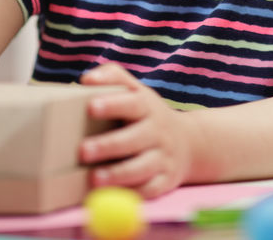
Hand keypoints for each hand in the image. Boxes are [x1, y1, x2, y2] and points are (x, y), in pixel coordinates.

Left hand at [79, 63, 193, 197]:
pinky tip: (112, 195)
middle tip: (83, 150)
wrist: (189, 143)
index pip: (131, 103)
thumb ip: (113, 77)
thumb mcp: (136, 90)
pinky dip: (131, 194)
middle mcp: (157, 132)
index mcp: (147, 106)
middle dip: (109, 145)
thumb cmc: (147, 114)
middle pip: (134, 139)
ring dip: (117, 175)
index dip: (112, 104)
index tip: (91, 106)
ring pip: (142, 168)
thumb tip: (87, 79)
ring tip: (94, 179)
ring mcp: (163, 157)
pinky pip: (149, 190)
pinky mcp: (165, 181)